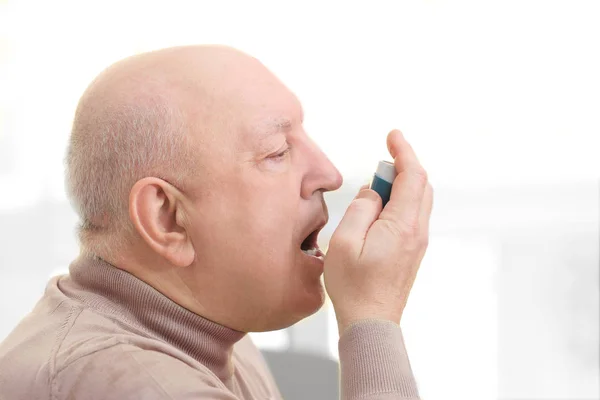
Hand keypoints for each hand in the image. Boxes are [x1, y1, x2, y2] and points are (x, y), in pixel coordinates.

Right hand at [324, 129, 432, 333]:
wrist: (371, 323)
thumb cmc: (353, 286)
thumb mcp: (344, 241)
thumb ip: (360, 208)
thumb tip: (371, 193)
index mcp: (403, 225)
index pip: (412, 176)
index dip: (403, 151)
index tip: (393, 135)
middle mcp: (417, 231)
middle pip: (421, 185)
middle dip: (402, 167)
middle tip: (379, 164)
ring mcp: (418, 242)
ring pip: (418, 200)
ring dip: (399, 186)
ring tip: (373, 191)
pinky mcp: (412, 251)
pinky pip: (411, 216)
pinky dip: (399, 203)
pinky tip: (378, 211)